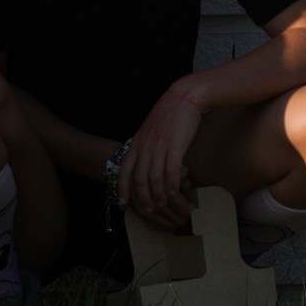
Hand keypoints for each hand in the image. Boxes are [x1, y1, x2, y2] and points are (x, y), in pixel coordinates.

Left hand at [120, 84, 207, 228]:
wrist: (183, 97)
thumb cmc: (168, 114)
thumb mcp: (149, 130)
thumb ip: (144, 146)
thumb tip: (143, 162)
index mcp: (137, 143)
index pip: (125, 170)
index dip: (122, 188)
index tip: (123, 202)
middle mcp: (146, 146)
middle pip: (139, 178)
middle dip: (141, 197)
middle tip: (147, 209)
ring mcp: (160, 146)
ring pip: (155, 177)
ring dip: (158, 194)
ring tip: (162, 204)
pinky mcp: (176, 146)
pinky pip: (171, 170)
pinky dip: (172, 184)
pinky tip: (175, 191)